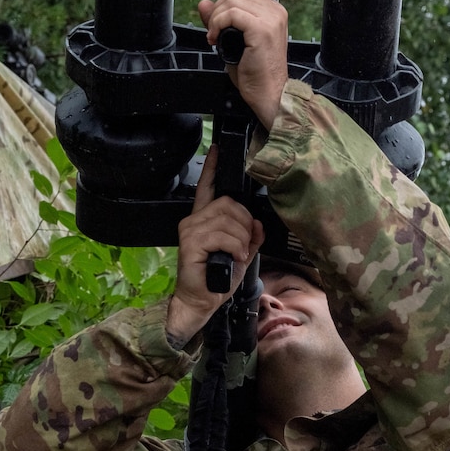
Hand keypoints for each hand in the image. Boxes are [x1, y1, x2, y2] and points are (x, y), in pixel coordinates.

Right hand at [166, 147, 264, 342]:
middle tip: (245, 244)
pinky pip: (223, 235)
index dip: (212, 168)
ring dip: (242, 238)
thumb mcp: (241, 254)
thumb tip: (259, 223)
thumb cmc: (218, 279)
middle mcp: (194, 220)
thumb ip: (251, 236)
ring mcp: (190, 230)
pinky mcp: (191, 243)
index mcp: (205, 219)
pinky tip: (234, 256)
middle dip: (246, 223)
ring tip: (238, 253)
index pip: (207, 187)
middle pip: (229, 204)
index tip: (216, 149)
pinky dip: (235, 246)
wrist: (203, 300)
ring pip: (229, 220)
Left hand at [198, 0, 289, 129]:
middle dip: (218, 9)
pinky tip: (216, 39)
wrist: (270, 94)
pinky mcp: (262, 29)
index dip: (226, 0)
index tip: (219, 22)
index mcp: (274, 12)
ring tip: (214, 37)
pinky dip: (217, 24)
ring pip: (231, 0)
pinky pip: (231, 13)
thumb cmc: (256, 73)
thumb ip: (220, 20)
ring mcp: (271, 19)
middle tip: (214, 31)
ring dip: (215, 18)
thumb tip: (203, 3)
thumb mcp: (235, 41)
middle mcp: (276, 12)